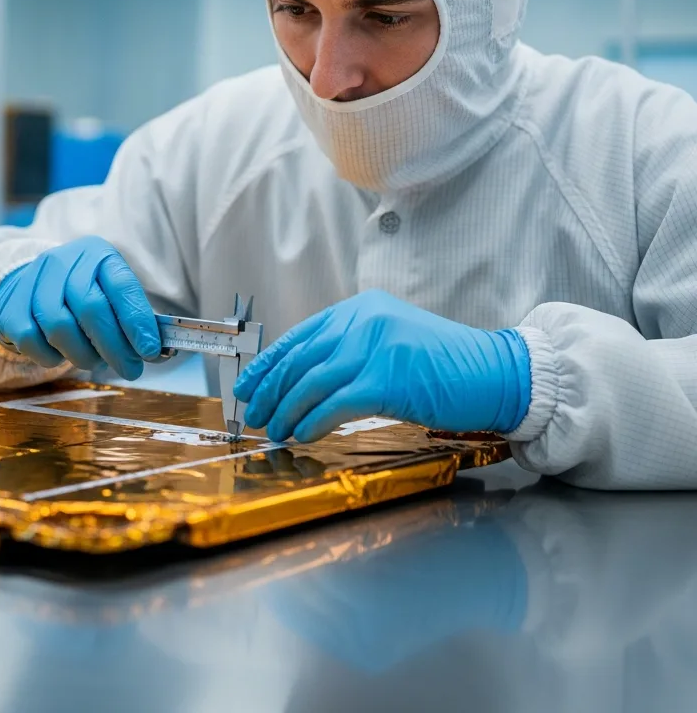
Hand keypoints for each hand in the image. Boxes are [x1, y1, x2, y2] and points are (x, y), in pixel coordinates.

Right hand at [0, 236, 160, 379]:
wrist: (31, 285)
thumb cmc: (83, 294)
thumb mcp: (111, 293)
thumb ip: (132, 318)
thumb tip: (154, 351)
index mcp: (97, 253)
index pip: (122, 287)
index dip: (137, 322)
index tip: (149, 351)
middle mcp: (63, 260)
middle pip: (91, 308)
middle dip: (114, 347)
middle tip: (130, 369)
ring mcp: (33, 280)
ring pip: (59, 327)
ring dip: (83, 355)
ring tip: (95, 362)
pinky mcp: (10, 305)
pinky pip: (31, 341)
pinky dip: (51, 358)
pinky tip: (62, 355)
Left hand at [235, 289, 529, 441]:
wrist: (496, 373)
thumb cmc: (446, 365)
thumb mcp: (392, 343)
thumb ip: (352, 349)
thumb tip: (304, 379)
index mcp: (361, 309)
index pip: (301, 336)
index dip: (268, 363)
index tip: (248, 385)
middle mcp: (364, 320)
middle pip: (301, 359)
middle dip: (270, 390)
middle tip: (254, 414)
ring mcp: (376, 347)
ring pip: (312, 381)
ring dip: (287, 410)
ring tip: (275, 430)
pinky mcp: (387, 378)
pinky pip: (335, 403)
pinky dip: (313, 421)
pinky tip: (304, 434)